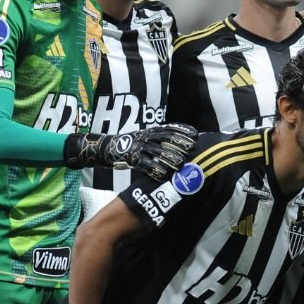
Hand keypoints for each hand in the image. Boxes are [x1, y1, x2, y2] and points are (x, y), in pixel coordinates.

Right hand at [65, 123, 198, 180]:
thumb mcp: (148, 137)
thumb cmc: (134, 145)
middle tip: (192, 148)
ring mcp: (139, 147)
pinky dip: (155, 170)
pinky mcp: (132, 159)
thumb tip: (186, 144)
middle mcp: (146, 137)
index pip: (170, 128)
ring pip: (157, 152)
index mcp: (152, 131)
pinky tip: (164, 175)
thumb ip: (163, 139)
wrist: (108, 148)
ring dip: (170, 158)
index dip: (183, 131)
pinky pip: (145, 164)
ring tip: (181, 164)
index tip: (196, 134)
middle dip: (179, 143)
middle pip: (165, 139)